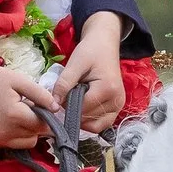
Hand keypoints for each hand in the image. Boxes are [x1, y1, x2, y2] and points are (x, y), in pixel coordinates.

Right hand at [0, 58, 56, 149]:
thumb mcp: (18, 80)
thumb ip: (40, 95)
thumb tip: (57, 108)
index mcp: (14, 115)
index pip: (42, 125)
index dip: (48, 118)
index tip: (46, 109)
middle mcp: (5, 132)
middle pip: (35, 136)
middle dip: (37, 125)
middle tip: (29, 109)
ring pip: (25, 143)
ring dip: (27, 132)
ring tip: (18, 114)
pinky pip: (11, 144)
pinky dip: (15, 135)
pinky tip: (7, 120)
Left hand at [53, 11, 130, 133]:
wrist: (105, 45)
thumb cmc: (90, 51)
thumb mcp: (75, 64)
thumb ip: (64, 84)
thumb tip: (53, 104)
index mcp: (107, 89)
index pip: (82, 109)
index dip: (67, 104)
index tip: (62, 92)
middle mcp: (117, 101)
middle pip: (87, 119)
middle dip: (74, 111)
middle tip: (69, 94)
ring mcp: (118, 107)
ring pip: (94, 126)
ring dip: (81, 117)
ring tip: (77, 99)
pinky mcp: (117, 109)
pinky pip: (101, 124)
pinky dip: (89, 120)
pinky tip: (82, 106)